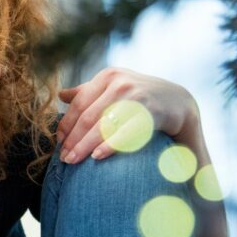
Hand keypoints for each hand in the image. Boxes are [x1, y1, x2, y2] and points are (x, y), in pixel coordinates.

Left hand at [56, 67, 200, 163]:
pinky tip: (96, 157)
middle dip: (73, 139)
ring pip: (103, 125)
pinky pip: (125, 132)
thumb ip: (88, 91)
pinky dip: (109, 145)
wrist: (178, 102)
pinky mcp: (151, 112)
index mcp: (107, 76)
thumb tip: (60, 95)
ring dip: (84, 146)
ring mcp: (136, 96)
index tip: (58, 141)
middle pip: (88, 117)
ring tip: (73, 160)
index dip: (66, 124)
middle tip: (63, 158)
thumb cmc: (139, 97)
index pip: (79, 103)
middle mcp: (120, 83)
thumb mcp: (114, 87)